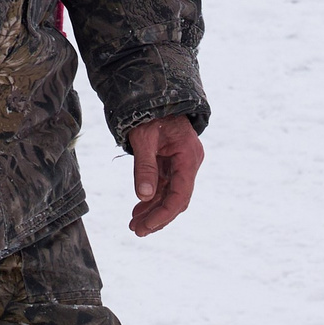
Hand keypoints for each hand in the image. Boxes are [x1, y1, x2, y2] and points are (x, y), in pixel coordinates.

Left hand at [127, 115, 202, 234]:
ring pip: (170, 195)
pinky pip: (164, 186)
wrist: (153, 93)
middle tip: (136, 231)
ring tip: (134, 225)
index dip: (164, 213)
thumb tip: (143, 196)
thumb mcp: (144, 138)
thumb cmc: (149, 113)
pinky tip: (139, 209)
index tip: (147, 226)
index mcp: (188, 156)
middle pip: (177, 198)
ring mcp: (182, 163)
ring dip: (153, 210)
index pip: (180, 193)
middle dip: (157, 217)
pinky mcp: (173, 163)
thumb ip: (145, 166)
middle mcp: (189, 162)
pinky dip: (152, 198)